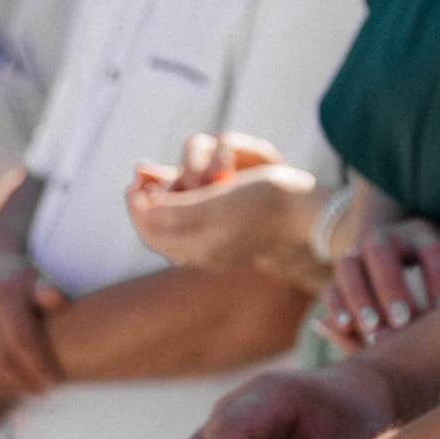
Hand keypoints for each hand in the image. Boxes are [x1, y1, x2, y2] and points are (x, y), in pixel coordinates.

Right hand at [0, 258, 68, 405]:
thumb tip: (57, 298)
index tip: (53, 382)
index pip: (20, 340)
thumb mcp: (35, 284)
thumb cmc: (17, 285)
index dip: (38, 366)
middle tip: (38, 391)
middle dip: (21, 381)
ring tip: (16, 393)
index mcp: (1, 293)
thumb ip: (48, 294)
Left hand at [127, 138, 320, 272]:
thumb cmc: (263, 203)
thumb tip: (147, 211)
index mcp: (200, 248)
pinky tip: (187, 198)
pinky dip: (183, 214)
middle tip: (138, 184)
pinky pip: (196, 232)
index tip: (133, 183)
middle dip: (146, 210)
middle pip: (160, 237)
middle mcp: (207, 255)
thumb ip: (178, 212)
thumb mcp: (216, 203)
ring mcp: (221, 251)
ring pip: (177, 235)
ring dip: (163, 211)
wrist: (306, 215)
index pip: (152, 234)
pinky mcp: (234, 243)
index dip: (136, 209)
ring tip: (159, 189)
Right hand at [322, 215, 439, 347]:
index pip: (432, 252)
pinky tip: (347, 327)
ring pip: (349, 267)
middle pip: (381, 252)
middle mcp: (385, 240)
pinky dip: (337, 307)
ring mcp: (357, 255)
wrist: (391, 258)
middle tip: (403, 321)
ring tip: (373, 329)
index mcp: (422, 236)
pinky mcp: (339, 277)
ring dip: (359, 298)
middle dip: (391, 288)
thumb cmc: (430, 281)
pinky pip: (331, 288)